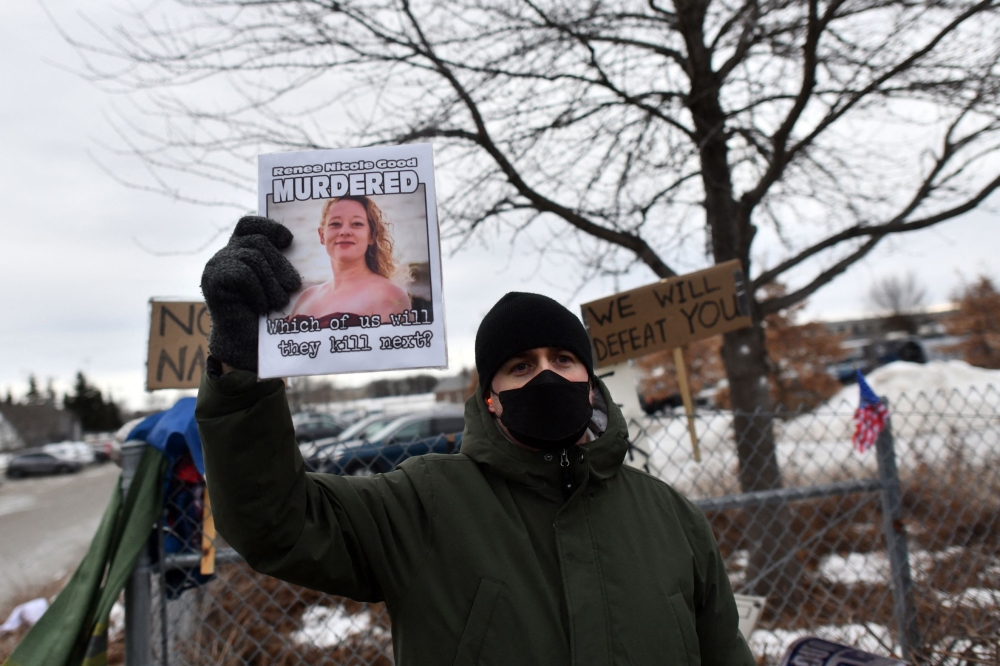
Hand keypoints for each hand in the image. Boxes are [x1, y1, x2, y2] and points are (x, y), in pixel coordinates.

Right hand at [201, 216, 301, 371]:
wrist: (245, 345)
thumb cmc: (265, 316)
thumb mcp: (276, 283)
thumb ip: (279, 263)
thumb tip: (299, 245)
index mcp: (240, 251)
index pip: (249, 224)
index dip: (268, 226)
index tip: (288, 240)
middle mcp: (225, 255)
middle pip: (257, 241)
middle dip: (280, 263)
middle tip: (292, 284)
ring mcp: (216, 266)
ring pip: (252, 257)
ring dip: (271, 281)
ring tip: (278, 302)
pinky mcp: (212, 280)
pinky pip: (242, 273)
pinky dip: (257, 290)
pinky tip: (261, 306)